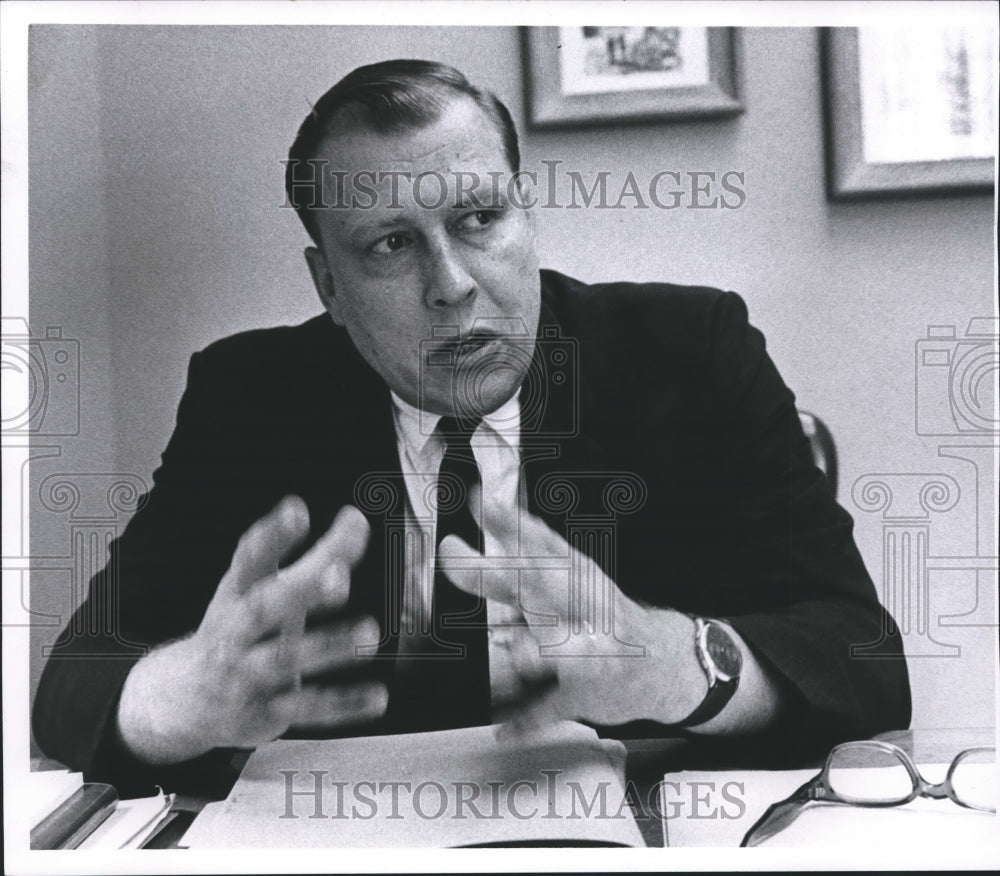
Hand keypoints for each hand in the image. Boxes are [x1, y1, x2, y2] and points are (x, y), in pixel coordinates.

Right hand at [117, 497, 387, 763]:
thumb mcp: (266, 589)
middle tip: (340, 574)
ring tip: (369, 632)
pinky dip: (342, 704)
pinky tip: (378, 697)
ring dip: (328, 646)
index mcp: (236, 594)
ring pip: (286, 660)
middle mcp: (236, 632)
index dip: (272, 536)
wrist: (185, 701)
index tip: (297, 510)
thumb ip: (316, 555)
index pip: (249, 560)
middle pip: (264, 608)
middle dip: (302, 590)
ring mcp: (246, 673)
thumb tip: (357, 518)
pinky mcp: (263, 712)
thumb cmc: (240, 628)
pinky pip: (306, 708)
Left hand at [439, 490, 703, 729]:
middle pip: (536, 585)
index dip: (510, 522)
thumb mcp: (569, 581)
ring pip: (554, 647)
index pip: (542, 541)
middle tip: (450, 555)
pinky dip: (526, 719)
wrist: (663, 664)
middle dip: (496, 572)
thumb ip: (522, 557)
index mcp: (576, 575)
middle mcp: (582, 606)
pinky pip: (551, 706)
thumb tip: (478, 515)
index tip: (480, 502)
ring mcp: (590, 650)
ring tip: (510, 648)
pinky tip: (504, 727)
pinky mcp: (587, 692)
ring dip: (530, 649)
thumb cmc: (603, 616)